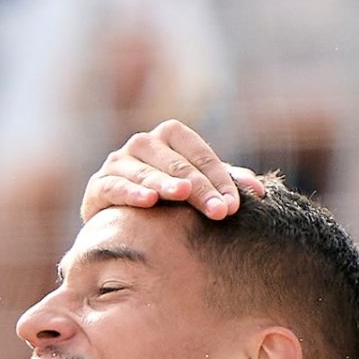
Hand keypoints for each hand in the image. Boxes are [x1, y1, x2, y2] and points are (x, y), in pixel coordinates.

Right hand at [80, 119, 265, 222]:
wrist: (119, 223)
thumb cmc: (167, 202)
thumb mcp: (199, 189)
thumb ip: (227, 183)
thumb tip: (260, 190)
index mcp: (171, 136)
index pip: (200, 154)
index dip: (220, 179)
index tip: (234, 206)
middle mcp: (144, 143)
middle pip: (178, 164)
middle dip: (201, 188)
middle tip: (220, 211)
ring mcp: (119, 162)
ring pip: (147, 171)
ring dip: (166, 184)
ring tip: (183, 195)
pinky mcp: (99, 185)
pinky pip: (115, 186)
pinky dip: (131, 192)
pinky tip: (148, 201)